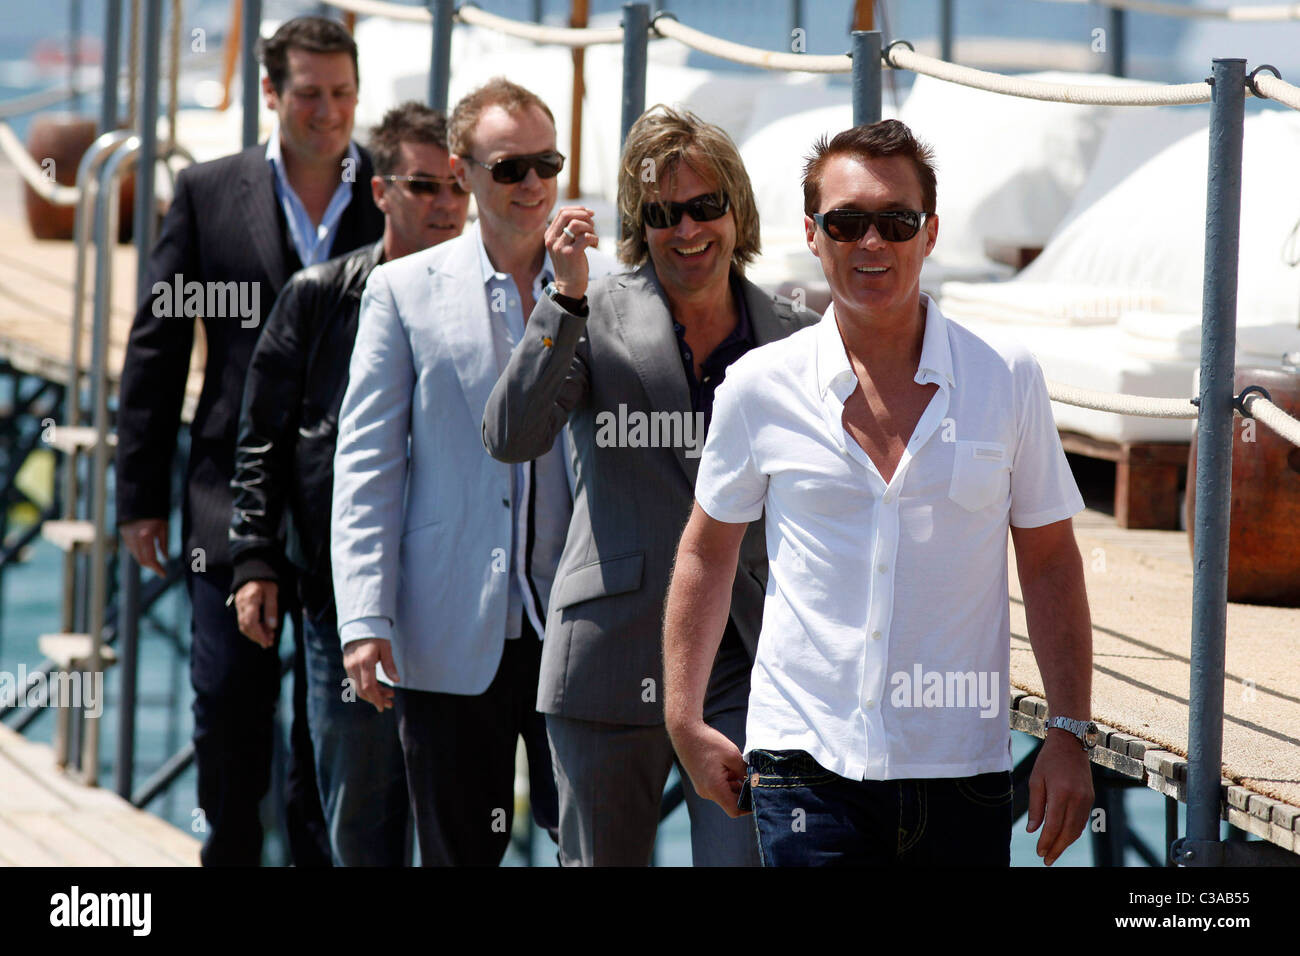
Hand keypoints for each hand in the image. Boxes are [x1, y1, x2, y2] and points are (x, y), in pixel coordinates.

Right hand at [120, 518, 168, 576]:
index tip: (164, 575)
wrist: (139, 499)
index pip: (150, 559)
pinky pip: (131, 549)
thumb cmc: (156, 513)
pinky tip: (146, 553)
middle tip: (160, 569)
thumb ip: (163, 544)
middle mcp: (134, 538)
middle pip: (141, 560)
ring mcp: (127, 537)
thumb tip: (165, 558)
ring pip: (135, 555)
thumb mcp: (164, 527)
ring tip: (155, 562)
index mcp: (146, 536)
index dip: (157, 569)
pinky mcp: (123, 534)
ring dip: (145, 560)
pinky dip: (139, 553)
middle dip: (151, 566)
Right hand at [234, 580, 278, 648]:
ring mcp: (239, 605)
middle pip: (245, 626)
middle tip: (269, 643)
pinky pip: (243, 621)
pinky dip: (252, 628)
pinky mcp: (240, 606)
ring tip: (268, 639)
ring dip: (255, 634)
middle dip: (257, 637)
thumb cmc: (265, 579)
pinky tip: (262, 631)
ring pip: (243, 625)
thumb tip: (272, 627)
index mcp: (249, 599)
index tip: (268, 642)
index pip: (251, 622)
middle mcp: (241, 604)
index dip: (259, 634)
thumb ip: (271, 608)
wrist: (253, 568)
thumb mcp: (272, 591)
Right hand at [343, 638, 399, 712]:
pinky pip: (356, 682)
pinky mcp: (348, 666)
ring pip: (358, 688)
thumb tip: (396, 681)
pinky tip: (378, 688)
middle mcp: (354, 666)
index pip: (368, 686)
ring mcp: (349, 666)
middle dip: (376, 699)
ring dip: (372, 694)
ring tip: (387, 695)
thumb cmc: (376, 636)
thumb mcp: (386, 648)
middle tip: (389, 703)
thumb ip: (390, 665)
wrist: (360, 625)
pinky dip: (366, 687)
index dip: (376, 698)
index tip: (384, 706)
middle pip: (362, 690)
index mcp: (365, 661)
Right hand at [546, 206, 596, 299]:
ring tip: (593, 236)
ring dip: (590, 227)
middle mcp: (552, 239)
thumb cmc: (571, 263)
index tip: (589, 214)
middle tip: (592, 224)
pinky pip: (586, 237)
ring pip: (576, 224)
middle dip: (584, 216)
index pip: (562, 212)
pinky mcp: (571, 254)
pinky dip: (594, 238)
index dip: (578, 209)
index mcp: (549, 235)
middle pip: (567, 215)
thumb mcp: (565, 244)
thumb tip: (586, 212)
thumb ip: (569, 229)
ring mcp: (560, 247)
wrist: (569, 285)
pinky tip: (594, 245)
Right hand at [669, 720, 749, 817]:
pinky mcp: (701, 782)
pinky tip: (730, 767)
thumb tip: (754, 781)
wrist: (685, 733)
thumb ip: (745, 771)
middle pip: (730, 803)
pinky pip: (718, 788)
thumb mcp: (732, 755)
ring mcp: (702, 788)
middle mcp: (707, 792)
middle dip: (743, 793)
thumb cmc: (708, 742)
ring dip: (735, 786)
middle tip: (754, 779)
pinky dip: (727, 782)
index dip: (749, 807)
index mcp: (714, 788)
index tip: (759, 796)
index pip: (735, 810)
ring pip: (725, 795)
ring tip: (739, 769)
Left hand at [1026, 729, 1094, 864]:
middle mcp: (1077, 798)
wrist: (1071, 742)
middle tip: (1047, 860)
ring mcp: (1087, 799)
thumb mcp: (1035, 780)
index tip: (1039, 852)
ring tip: (1054, 852)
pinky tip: (1063, 837)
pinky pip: (1082, 821)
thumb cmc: (1049, 760)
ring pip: (1077, 829)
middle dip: (1057, 848)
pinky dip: (1073, 832)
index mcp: (1061, 792)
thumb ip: (1035, 806)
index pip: (1054, 825)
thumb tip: (1032, 830)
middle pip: (1068, 832)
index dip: (1046, 841)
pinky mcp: (1091, 798)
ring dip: (1066, 843)